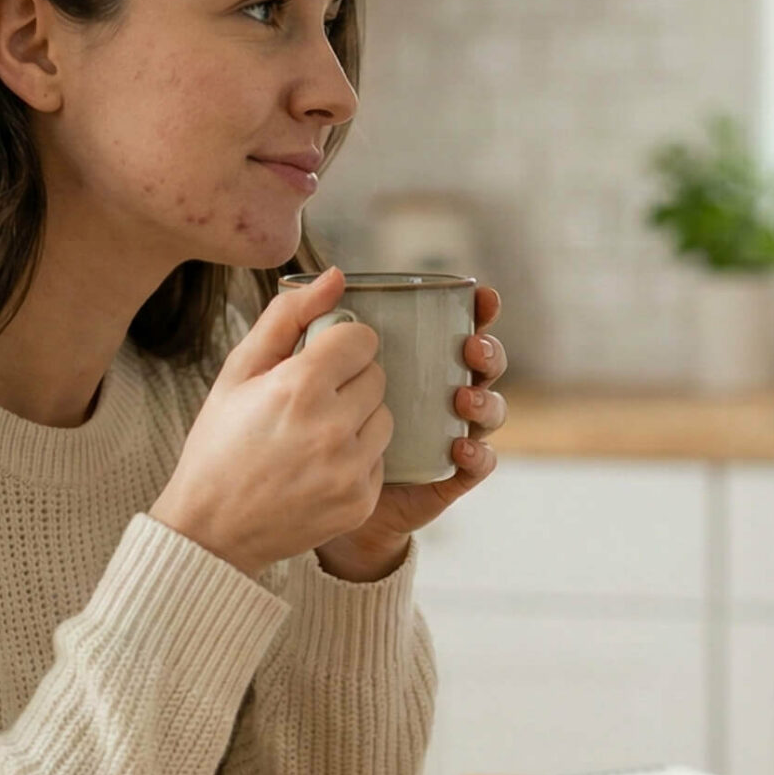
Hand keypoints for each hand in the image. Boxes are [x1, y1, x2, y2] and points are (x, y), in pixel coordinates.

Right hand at [150, 268, 391, 576]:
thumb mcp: (238, 372)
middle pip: (376, 376)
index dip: (339, 345)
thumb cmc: (220, 445)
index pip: (361, 339)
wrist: (210, 529)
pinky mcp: (361, 501)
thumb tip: (334, 277)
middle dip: (349, 380)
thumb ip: (287, 317)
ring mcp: (349, 469)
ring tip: (317, 433)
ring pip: (384, 417)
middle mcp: (331, 428)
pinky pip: (381, 458)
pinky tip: (320, 466)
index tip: (319, 360)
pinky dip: (358, 458)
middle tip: (311, 401)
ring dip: (359, 418)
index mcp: (299, 387)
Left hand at [314, 285, 507, 581]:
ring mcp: (443, 434)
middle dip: (487, 352)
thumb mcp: (286, 368)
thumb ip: (299, 318)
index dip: (477, 310)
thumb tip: (333, 275)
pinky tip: (459, 447)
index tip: (479, 296)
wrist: (294, 499)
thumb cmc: (290, 426)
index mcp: (411, 361)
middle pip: (481, 366)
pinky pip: (476, 465)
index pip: (454, 328)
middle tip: (470, 348)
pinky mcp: (443, 476)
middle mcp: (435, 394)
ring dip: (486, 401)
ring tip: (462, 398)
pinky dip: (478, 455)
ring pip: (487, 412)